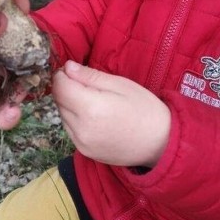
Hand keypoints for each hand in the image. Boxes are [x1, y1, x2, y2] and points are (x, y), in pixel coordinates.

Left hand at [52, 61, 170, 167]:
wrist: (160, 143)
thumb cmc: (145, 109)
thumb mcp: (121, 85)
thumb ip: (91, 76)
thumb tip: (67, 68)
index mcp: (91, 107)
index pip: (60, 87)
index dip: (62, 75)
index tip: (72, 71)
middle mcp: (81, 128)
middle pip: (59, 102)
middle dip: (67, 89)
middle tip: (86, 84)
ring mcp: (81, 143)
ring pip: (63, 116)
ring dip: (70, 105)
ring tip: (93, 102)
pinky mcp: (84, 152)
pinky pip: (70, 130)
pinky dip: (76, 121)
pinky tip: (95, 118)